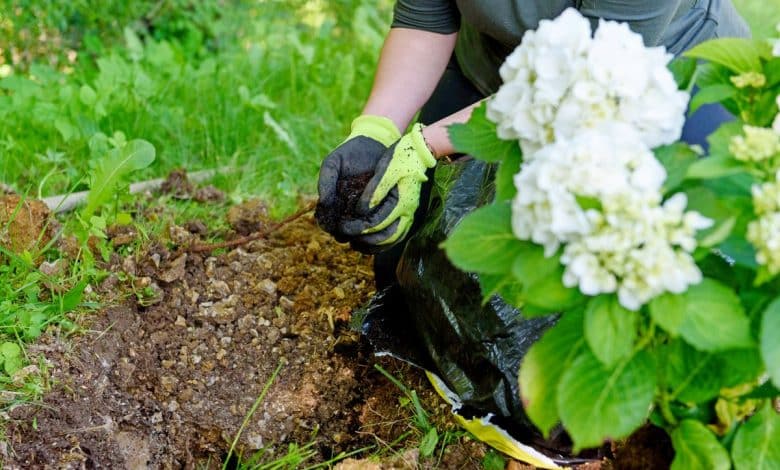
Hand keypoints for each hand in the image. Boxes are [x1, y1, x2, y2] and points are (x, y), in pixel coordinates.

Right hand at [315, 115, 400, 239]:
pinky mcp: (383, 209)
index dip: (328, 225)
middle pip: (344, 232)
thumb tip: (322, 204)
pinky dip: (378, 228)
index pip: (327, 223)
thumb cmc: (348, 154)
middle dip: (345, 232)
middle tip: (347, 228)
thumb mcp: (332, 164)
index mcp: (334, 205)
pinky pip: (380, 225)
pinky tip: (376, 223)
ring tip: (362, 227)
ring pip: (362, 233)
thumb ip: (325, 182)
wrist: (373, 144)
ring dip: (361, 234)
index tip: (330, 223)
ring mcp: (366, 213)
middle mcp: (349, 212)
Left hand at [340, 123, 436, 248]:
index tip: (344, 227)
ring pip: (392, 239)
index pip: (378, 223)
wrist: (420, 150)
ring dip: (374, 245)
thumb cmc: (401, 157)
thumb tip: (362, 210)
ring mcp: (410, 214)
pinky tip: (369, 241)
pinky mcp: (408, 212)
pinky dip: (383, 242)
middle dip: (365, 240)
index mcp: (402, 202)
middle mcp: (408, 212)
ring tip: (355, 245)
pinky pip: (397, 234)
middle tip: (347, 238)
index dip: (360, 227)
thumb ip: (375, 190)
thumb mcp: (387, 169)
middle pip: (385, 236)